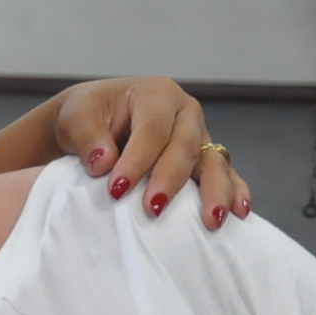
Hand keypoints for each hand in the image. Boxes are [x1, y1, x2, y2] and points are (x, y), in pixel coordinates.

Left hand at [52, 77, 250, 229]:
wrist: (93, 120)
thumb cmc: (85, 116)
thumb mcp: (76, 118)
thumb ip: (87, 137)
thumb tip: (103, 162)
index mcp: (156, 94)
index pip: (152, 129)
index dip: (137, 161)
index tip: (117, 189)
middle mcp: (184, 112)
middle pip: (185, 146)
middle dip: (170, 180)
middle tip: (153, 209)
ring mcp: (198, 136)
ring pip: (212, 162)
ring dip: (214, 192)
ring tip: (211, 220)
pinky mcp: (203, 158)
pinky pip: (224, 174)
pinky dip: (233, 191)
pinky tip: (239, 212)